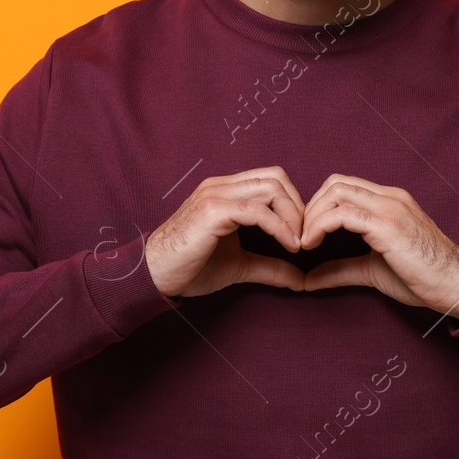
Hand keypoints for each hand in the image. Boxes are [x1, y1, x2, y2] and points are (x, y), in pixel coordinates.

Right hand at [145, 166, 306, 298]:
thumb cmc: (190, 267)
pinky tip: (288, 246)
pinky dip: (279, 227)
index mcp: (226, 190)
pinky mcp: (212, 211)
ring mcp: (215, 194)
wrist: (154, 275)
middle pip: (276, 177)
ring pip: (270, 187)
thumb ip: (269, 267)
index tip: (301, 235)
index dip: (294, 203)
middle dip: (298, 207)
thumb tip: (301, 280)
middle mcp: (221, 185)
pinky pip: (257, 211)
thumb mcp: (239, 265)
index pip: (272, 179)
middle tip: (303, 238)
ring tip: (296, 243)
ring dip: (292, 215)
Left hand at [298, 174, 458, 318]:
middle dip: (310, 207)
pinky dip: (320, 225)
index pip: (344, 186)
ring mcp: (390, 208)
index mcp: (390, 201)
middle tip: (300, 236)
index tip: (306, 232)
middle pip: (335, 183)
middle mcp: (390, 197)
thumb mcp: (372, 270)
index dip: (319, 205)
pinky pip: (343, 214)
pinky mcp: (387, 225)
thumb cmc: (422, 278)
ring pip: (337, 192)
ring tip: (303, 241)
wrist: (456, 285)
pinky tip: (312, 244)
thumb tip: (308, 280)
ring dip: (312, 215)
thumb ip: (341, 269)